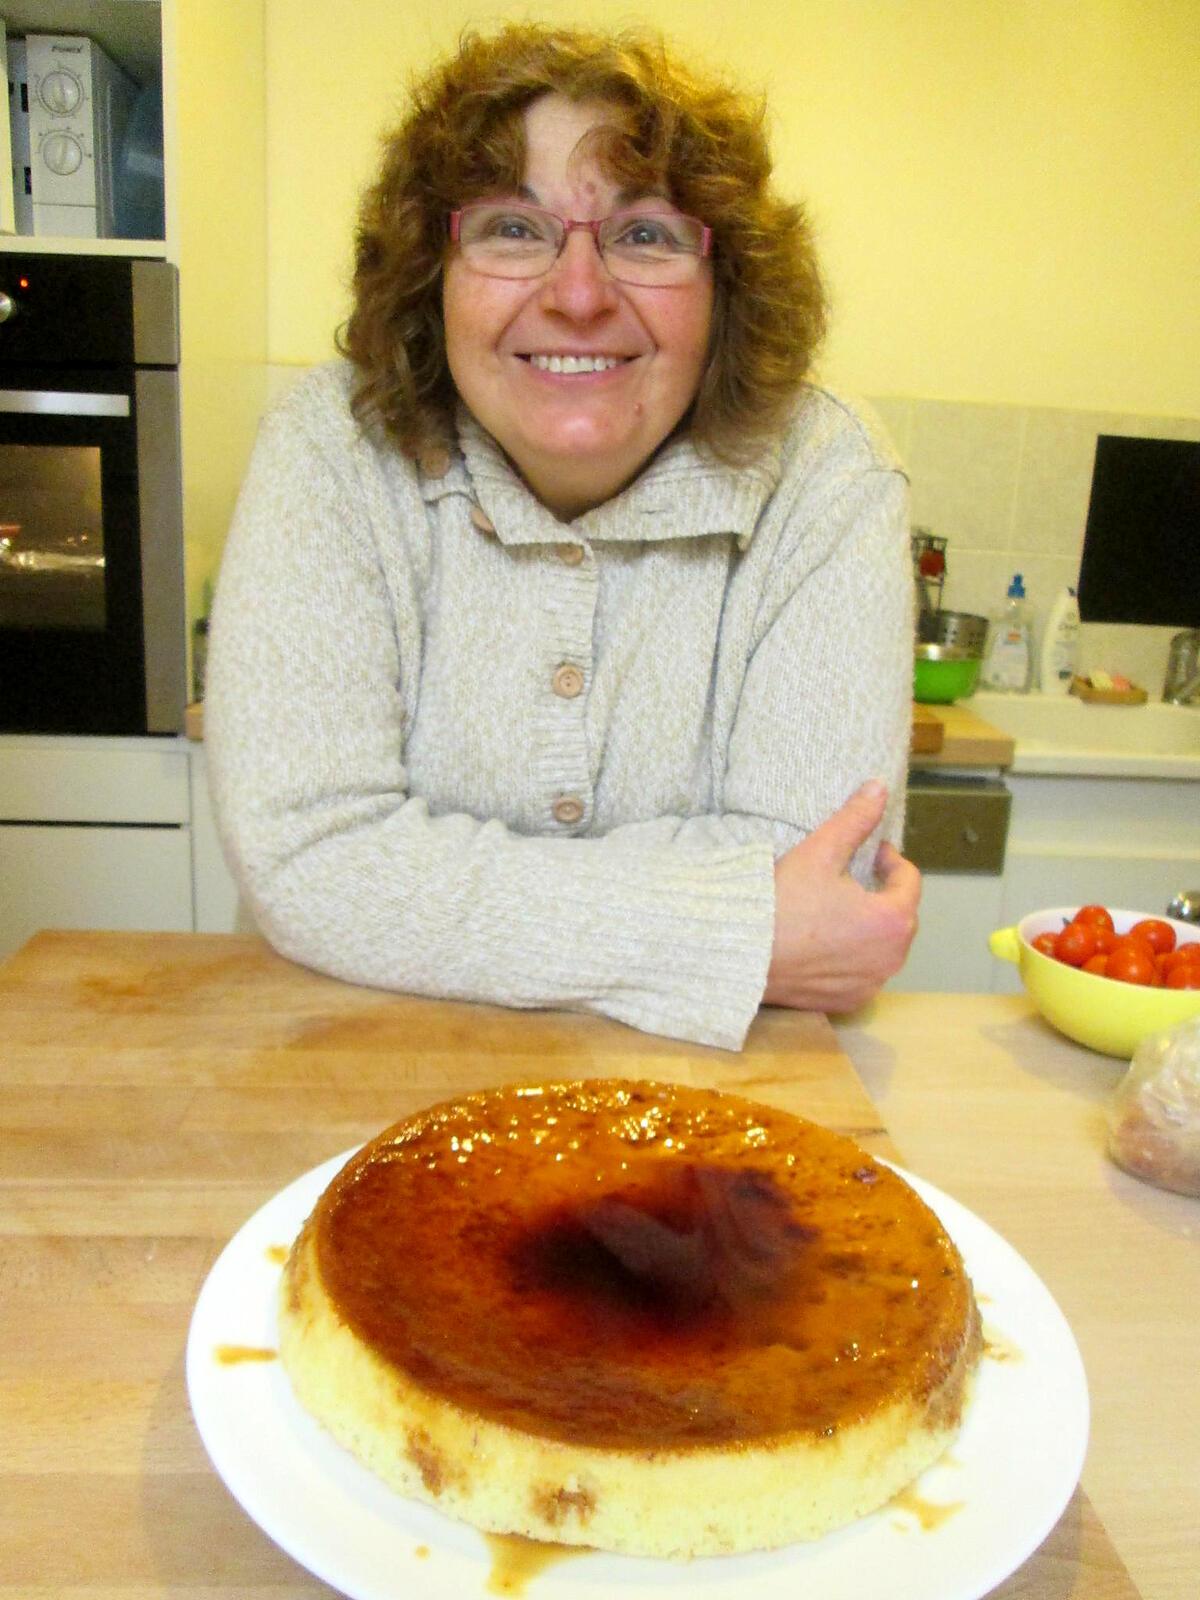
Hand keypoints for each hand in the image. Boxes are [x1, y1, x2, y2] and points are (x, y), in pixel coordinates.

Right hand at [762, 779, 920, 1012]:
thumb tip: (879, 788)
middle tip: (854, 878)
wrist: (741, 955)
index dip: (890, 860)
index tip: (870, 851)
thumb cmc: (781, 903)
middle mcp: (890, 958)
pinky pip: (862, 973)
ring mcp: (869, 984)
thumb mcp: (820, 852)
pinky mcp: (847, 1001)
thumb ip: (855, 819)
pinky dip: (853, 957)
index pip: (909, 881)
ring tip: (839, 909)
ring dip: (871, 927)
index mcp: (892, 920)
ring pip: (882, 947)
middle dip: (883, 895)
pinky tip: (826, 942)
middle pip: (899, 916)